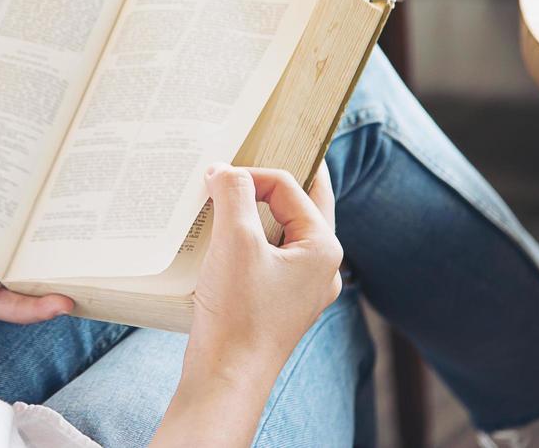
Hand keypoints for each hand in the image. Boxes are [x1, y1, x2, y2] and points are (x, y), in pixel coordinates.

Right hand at [153, 163, 341, 446]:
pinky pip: (270, 257)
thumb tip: (224, 170)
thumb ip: (233, 193)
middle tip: (249, 160)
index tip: (216, 177)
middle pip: (301, 205)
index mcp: (323, 247)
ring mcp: (302, 288)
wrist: (226, 378)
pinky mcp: (279, 302)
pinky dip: (249, 240)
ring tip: (229, 198)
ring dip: (257, 212)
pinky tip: (222, 240)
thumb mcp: (235, 241)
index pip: (289, 187)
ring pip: (284, 231)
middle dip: (274, 182)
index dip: (251, 174)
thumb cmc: (239, 313)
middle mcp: (321, 267)